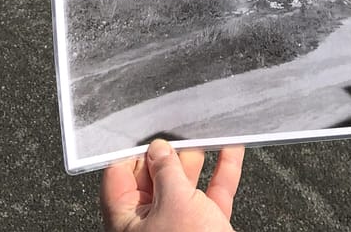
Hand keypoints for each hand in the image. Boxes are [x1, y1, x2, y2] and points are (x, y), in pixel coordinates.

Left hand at [100, 139, 242, 231]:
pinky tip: (231, 152)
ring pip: (185, 186)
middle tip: (180, 129)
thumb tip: (159, 149)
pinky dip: (221, 174)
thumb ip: (166, 170)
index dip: (134, 152)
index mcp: (124, 222)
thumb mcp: (174, 202)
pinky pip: (211, 197)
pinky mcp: (205, 231)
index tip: (150, 130)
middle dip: (169, 153)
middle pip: (153, 179)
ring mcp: (177, 228)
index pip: (119, 177)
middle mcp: (148, 226)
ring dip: (198, 160)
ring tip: (206, 133)